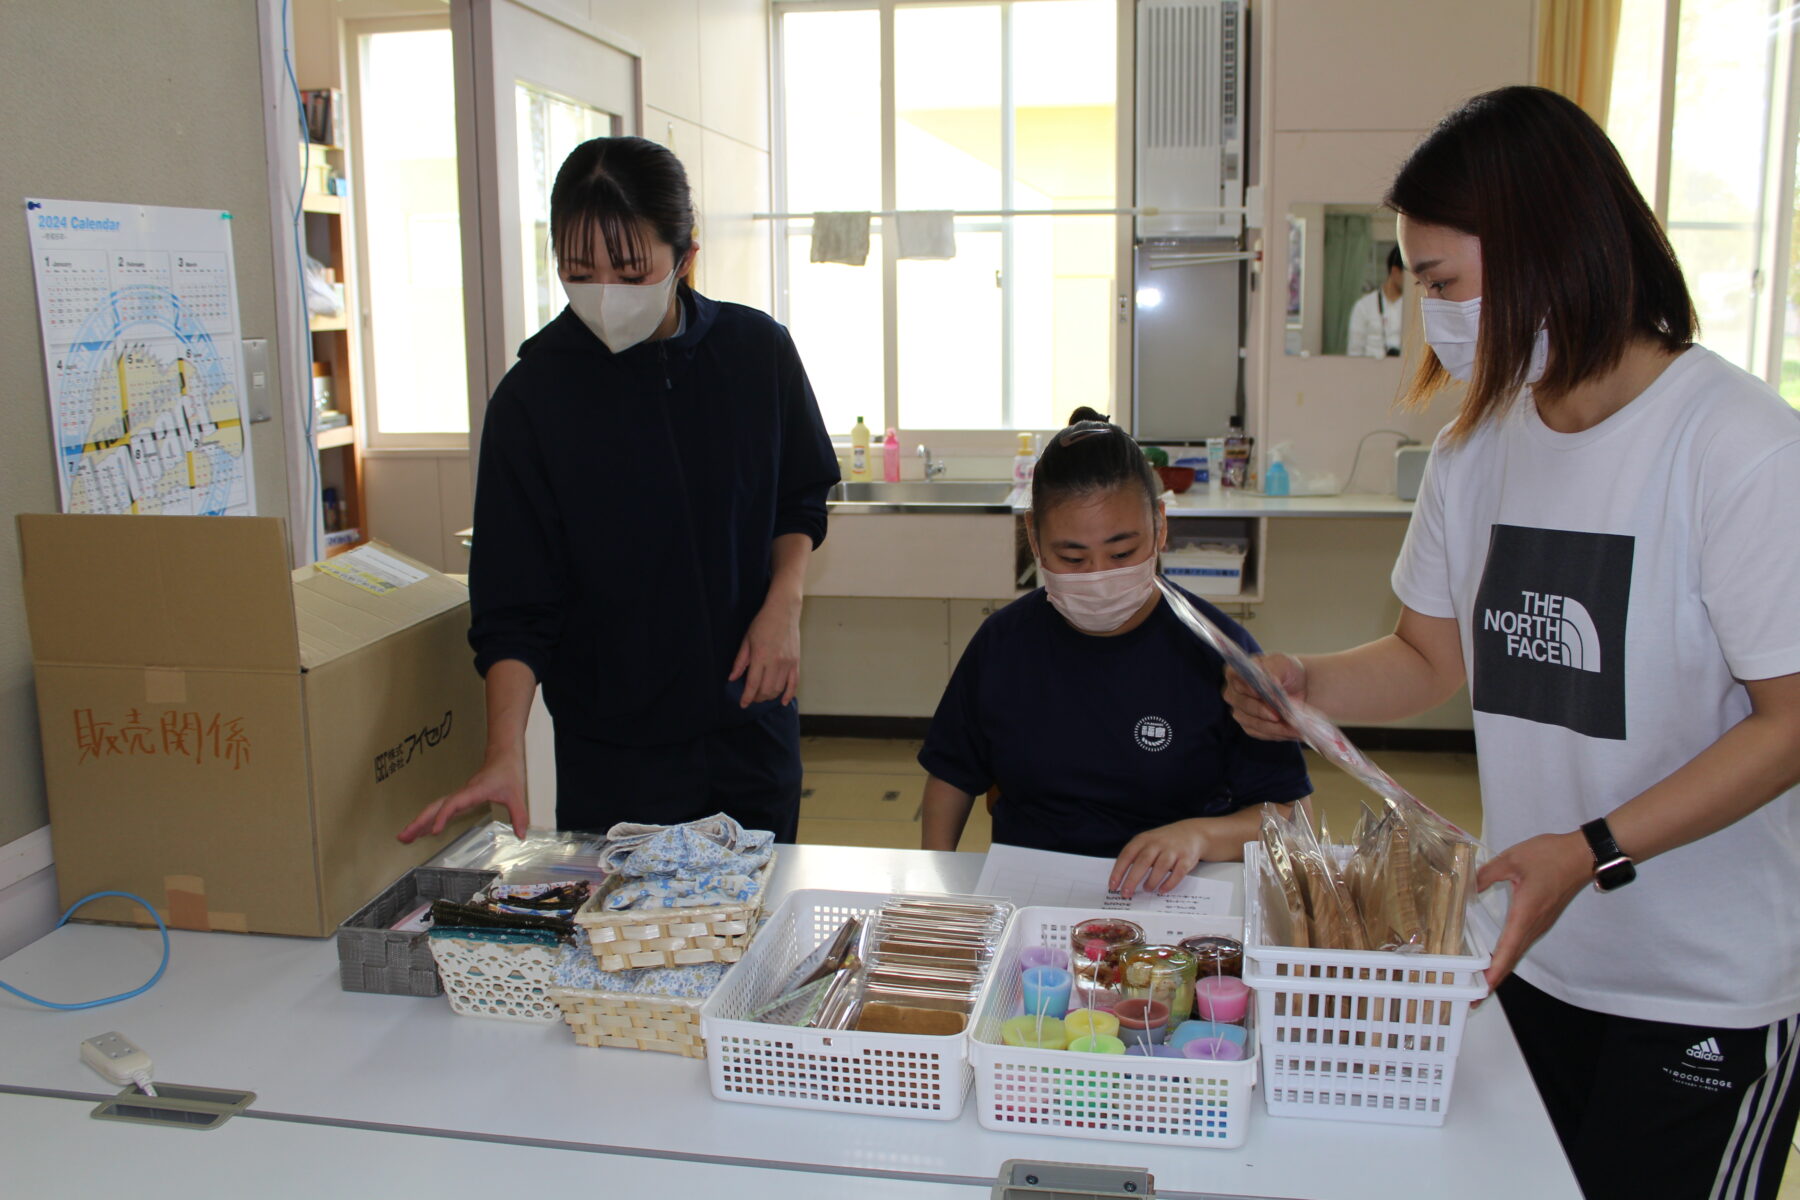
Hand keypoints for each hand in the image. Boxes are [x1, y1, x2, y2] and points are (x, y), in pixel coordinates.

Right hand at [397, 750, 526, 842]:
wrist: (503, 755)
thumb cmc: (508, 771)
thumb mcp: (517, 794)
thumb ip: (519, 815)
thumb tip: (521, 835)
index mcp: (473, 791)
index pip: (453, 804)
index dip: (443, 816)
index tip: (434, 831)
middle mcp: (462, 793)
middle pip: (435, 807)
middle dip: (419, 822)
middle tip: (403, 836)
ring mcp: (459, 795)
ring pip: (434, 808)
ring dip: (419, 821)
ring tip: (404, 837)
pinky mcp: (460, 798)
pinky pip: (440, 808)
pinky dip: (428, 819)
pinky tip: (421, 830)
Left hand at [730, 594, 800, 706]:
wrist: (784, 611)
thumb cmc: (763, 623)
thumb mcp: (746, 640)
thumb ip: (740, 661)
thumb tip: (732, 678)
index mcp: (760, 656)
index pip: (753, 684)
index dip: (747, 697)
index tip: (743, 704)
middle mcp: (775, 662)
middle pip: (766, 690)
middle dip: (757, 697)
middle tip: (752, 697)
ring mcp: (788, 663)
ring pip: (779, 689)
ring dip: (770, 696)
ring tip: (763, 695)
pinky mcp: (796, 662)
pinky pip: (794, 683)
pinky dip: (789, 694)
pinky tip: (784, 701)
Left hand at [1109, 819, 1215, 898]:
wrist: (1191, 833)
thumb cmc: (1163, 842)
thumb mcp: (1147, 842)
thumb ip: (1135, 856)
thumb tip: (1121, 879)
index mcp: (1143, 840)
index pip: (1127, 855)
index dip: (1118, 871)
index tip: (1113, 885)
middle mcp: (1157, 843)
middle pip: (1143, 862)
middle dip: (1132, 879)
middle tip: (1126, 893)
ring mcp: (1173, 850)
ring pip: (1160, 867)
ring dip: (1151, 881)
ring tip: (1146, 890)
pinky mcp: (1186, 858)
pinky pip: (1178, 873)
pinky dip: (1169, 883)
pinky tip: (1162, 890)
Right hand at [1223, 653, 1305, 740]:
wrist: (1299, 687)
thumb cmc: (1286, 671)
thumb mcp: (1282, 663)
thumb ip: (1273, 671)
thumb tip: (1269, 684)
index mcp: (1235, 672)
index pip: (1235, 679)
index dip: (1247, 687)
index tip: (1260, 692)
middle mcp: (1233, 694)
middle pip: (1243, 704)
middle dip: (1262, 710)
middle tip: (1278, 713)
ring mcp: (1240, 712)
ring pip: (1252, 722)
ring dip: (1273, 726)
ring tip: (1292, 725)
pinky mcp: (1251, 727)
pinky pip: (1261, 733)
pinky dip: (1278, 732)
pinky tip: (1292, 730)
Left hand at [1475, 831, 1592, 989]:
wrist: (1583, 855)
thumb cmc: (1550, 856)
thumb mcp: (1512, 860)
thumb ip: (1487, 874)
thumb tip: (1468, 886)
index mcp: (1525, 914)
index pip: (1507, 950)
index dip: (1495, 972)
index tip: (1483, 990)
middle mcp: (1534, 925)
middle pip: (1513, 958)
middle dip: (1495, 978)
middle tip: (1474, 995)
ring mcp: (1541, 923)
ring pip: (1518, 951)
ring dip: (1501, 967)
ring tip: (1481, 979)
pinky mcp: (1543, 918)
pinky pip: (1523, 941)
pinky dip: (1508, 953)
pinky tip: (1497, 953)